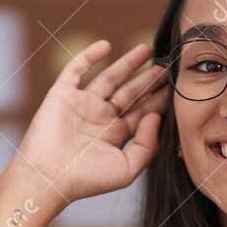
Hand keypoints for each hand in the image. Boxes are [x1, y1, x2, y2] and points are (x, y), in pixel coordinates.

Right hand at [8, 40, 168, 205]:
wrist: (48, 177)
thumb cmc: (86, 180)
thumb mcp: (127, 169)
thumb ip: (147, 145)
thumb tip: (156, 115)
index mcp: (116, 135)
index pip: (142, 112)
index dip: (159, 99)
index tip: (177, 86)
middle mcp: (100, 118)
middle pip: (130, 93)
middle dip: (148, 79)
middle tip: (168, 66)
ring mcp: (82, 104)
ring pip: (109, 77)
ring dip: (127, 63)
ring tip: (147, 49)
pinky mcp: (62, 95)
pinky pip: (76, 70)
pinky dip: (89, 56)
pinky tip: (106, 45)